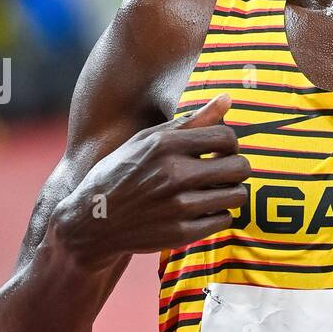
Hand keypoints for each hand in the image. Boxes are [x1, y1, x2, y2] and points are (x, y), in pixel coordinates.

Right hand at [52, 94, 248, 266]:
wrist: (92, 222)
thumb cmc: (123, 173)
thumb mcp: (147, 140)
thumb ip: (191, 121)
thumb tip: (228, 98)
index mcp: (164, 146)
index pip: (226, 136)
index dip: (230, 144)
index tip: (220, 151)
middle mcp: (173, 175)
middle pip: (240, 167)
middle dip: (236, 168)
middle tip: (223, 172)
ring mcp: (178, 207)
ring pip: (237, 195)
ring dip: (230, 192)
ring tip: (215, 191)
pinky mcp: (181, 233)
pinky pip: (224, 220)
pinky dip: (217, 215)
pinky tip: (202, 210)